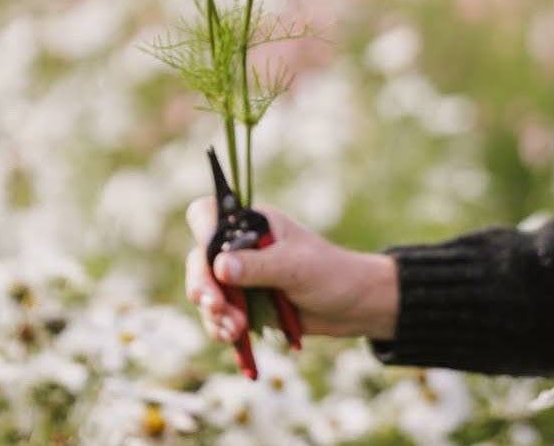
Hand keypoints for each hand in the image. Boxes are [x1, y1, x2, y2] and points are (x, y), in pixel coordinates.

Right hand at [185, 196, 397, 343]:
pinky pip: (216, 315)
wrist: (353, 307)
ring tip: (236, 331)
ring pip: (204, 290)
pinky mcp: (243, 304)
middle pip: (199, 258)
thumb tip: (219, 267)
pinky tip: (233, 338)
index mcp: (251, 224)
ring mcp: (239, 277)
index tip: (211, 260)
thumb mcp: (295, 267)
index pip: (208, 214)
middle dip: (204, 285)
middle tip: (217, 306)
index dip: (201, 231)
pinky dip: (219, 327)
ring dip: (214, 312)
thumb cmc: (330, 273)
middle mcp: (239, 247)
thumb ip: (258, 266)